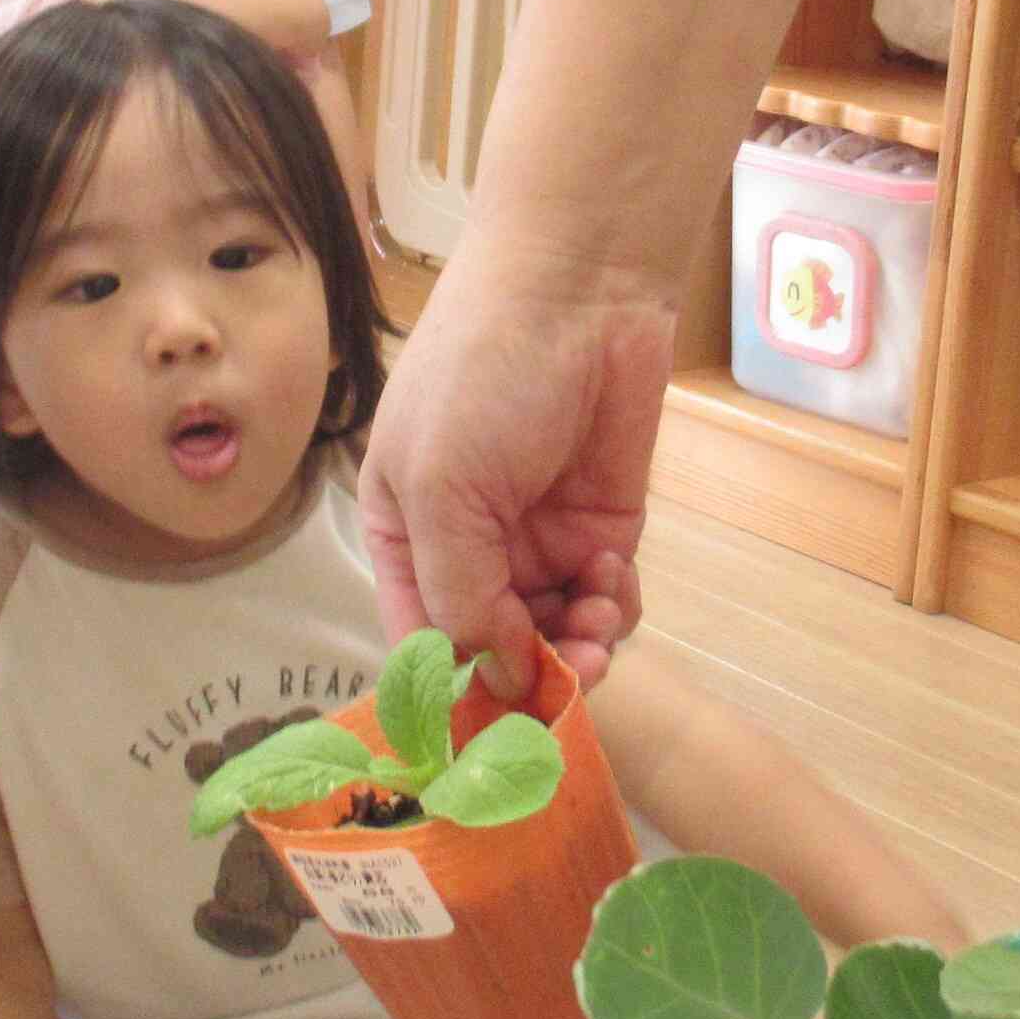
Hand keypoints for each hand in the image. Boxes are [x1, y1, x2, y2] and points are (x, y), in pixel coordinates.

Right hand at [359, 233, 670, 681]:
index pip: (420, 643)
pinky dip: (614, 606)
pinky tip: (613, 578)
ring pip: (556, 635)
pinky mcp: (600, 527)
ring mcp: (536, 539)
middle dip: (531, 670)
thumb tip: (499, 678)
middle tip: (569, 671)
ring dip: (578, 643)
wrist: (578, 290)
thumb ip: (458, 593)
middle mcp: (467, 547)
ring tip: (596, 620)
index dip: (455, 690)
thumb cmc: (482, 373)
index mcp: (405, 538)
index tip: (493, 728)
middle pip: (495, 650)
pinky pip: (607, 601)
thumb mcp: (440, 488)